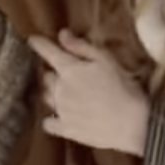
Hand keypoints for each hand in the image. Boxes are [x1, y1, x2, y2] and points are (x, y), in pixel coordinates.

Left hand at [28, 31, 150, 156]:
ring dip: (52, 93)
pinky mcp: (65, 129)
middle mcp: (59, 89)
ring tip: (64, 94)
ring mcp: (61, 110)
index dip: (39, 44)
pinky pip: (49, 123)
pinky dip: (51, 119)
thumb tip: (62, 34)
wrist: (132, 124)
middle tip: (65, 73)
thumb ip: (82, 47)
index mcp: (69, 69)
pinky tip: (59, 118)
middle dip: (53, 72)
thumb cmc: (124, 88)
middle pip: (47, 76)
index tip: (32, 39)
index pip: (48, 52)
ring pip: (47, 97)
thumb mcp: (107, 61)